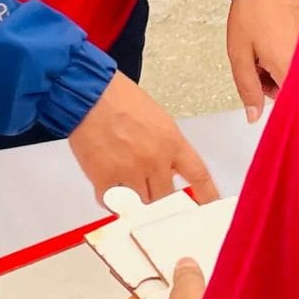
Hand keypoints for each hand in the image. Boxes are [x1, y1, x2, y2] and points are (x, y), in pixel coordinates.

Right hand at [68, 72, 217, 202]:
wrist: (89, 94)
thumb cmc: (119, 99)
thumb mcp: (157, 119)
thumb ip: (166, 146)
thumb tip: (168, 166)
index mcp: (172, 142)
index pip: (198, 175)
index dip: (207, 194)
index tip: (209, 204)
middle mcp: (154, 160)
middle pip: (165, 197)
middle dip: (158, 195)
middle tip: (148, 187)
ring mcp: (130, 172)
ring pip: (140, 203)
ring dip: (135, 196)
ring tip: (125, 180)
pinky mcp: (105, 179)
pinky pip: (113, 202)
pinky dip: (112, 199)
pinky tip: (110, 187)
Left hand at [224, 0, 298, 117]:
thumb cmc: (251, 12)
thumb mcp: (239, 55)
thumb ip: (248, 89)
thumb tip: (254, 116)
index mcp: (289, 67)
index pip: (294, 104)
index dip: (281, 107)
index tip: (269, 97)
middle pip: (296, 89)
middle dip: (277, 85)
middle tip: (261, 67)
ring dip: (284, 69)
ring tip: (269, 50)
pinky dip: (292, 55)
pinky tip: (280, 42)